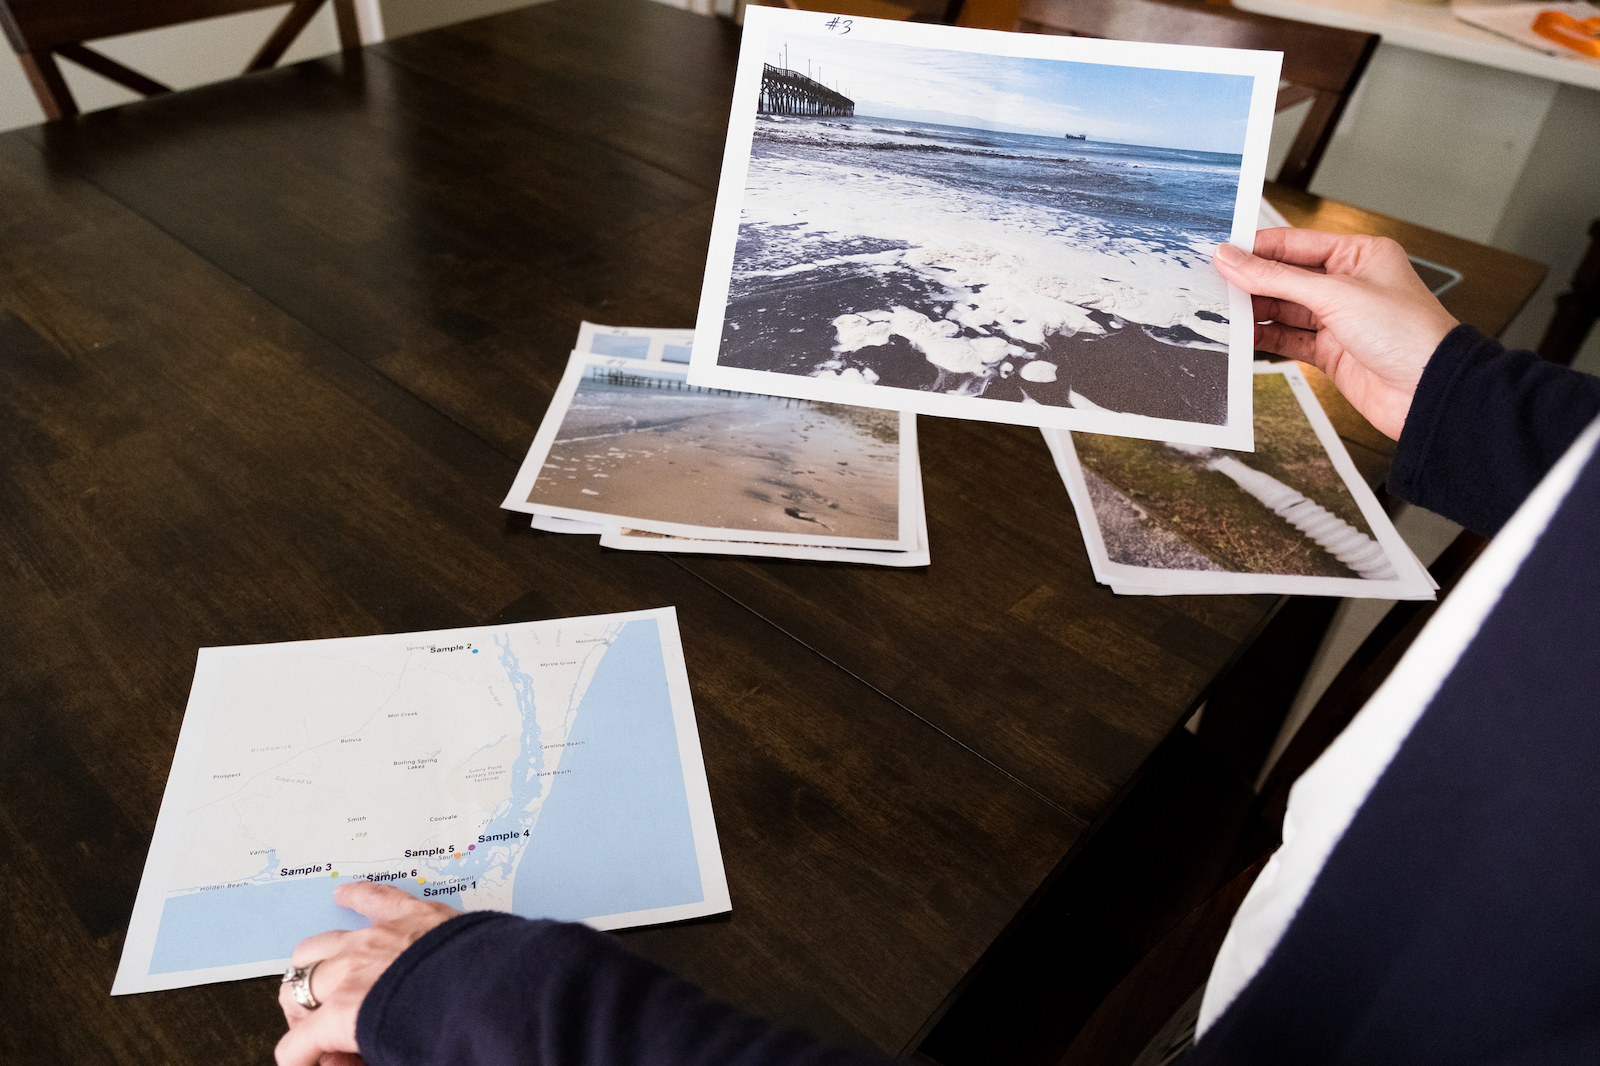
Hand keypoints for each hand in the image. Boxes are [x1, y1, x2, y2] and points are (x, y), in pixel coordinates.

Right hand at [275, 882, 458, 1065]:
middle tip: (315, 1027)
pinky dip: (355, 896)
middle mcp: (352, 971)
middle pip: (300, 990)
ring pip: (320, 944)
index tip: (312, 1062)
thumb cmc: (451, 1034)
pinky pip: (372, 897)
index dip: (300, 1060)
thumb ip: (354, 1061)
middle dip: (301, 1014)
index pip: (296, 1046)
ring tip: (316, 978)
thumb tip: (336, 1060)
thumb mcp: (393, 1061)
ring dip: (313, 964)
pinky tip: (344, 896)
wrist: (498, 995)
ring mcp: (377, 937)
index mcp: (344, 1013)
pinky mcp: (409, 913)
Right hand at [1213, 229, 1459, 439]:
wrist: (1428, 391)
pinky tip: (1240, 337)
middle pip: (1284, 277)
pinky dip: (1263, 338)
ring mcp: (1338, 319)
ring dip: (1253, 312)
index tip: (1220, 254)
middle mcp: (1348, 284)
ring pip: (1282, 309)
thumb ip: (1277, 278)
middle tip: (1212, 285)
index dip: (1255, 249)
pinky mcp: (1330, 351)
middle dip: (1250, 282)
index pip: (1294, 244)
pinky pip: (1287, 339)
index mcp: (1359, 255)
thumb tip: (1233, 259)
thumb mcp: (1335, 295)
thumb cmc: (1408, 334)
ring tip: (1220, 312)